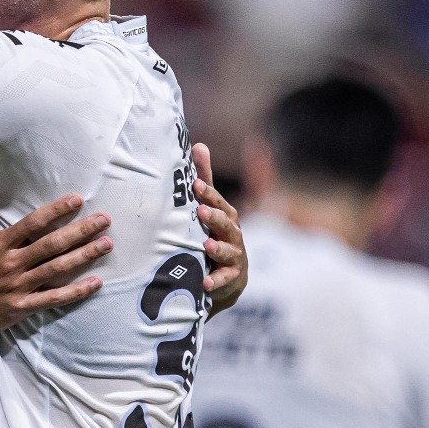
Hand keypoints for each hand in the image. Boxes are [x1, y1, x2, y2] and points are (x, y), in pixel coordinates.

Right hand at [0, 175, 108, 339]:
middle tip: (104, 220)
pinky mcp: (23, 307)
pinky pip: (54, 298)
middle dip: (81, 231)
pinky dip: (77, 292)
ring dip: (85, 256)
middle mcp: (12, 263)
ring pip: (58, 269)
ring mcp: (19, 286)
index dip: (57, 211)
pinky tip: (96, 283)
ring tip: (106, 244)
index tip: (77, 200)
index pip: (33, 223)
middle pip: (53, 244)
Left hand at [191, 143, 247, 316]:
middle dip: (214, 217)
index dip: (208, 193)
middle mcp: (232, 234)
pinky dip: (216, 281)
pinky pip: (224, 280)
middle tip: (200, 211)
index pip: (217, 201)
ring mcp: (233, 256)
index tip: (195, 184)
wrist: (227, 274)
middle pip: (225, 223)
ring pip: (227, 250)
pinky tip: (205, 283)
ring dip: (217, 248)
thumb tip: (198, 145)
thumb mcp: (209, 207)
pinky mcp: (231, 277)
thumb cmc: (214, 232)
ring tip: (206, 245)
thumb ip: (204, 179)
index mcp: (225, 215)